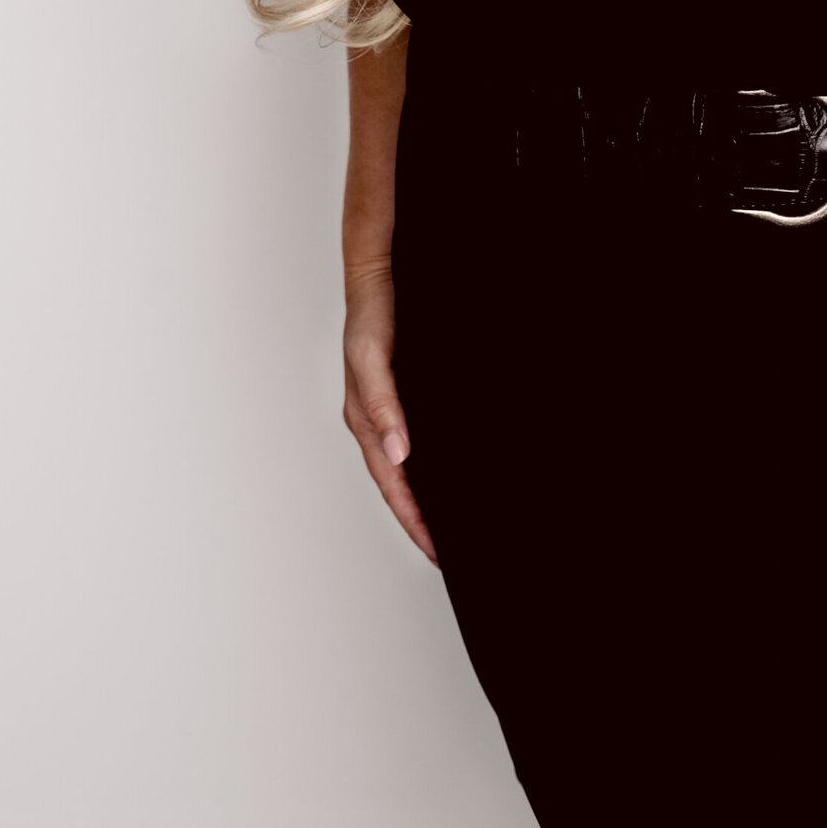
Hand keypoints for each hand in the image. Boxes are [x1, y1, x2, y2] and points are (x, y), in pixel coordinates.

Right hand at [344, 263, 437, 563]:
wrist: (381, 275)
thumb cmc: (372, 315)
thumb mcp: (372, 359)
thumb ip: (383, 405)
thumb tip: (399, 454)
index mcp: (368, 422)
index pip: (394, 485)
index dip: (415, 520)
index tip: (439, 551)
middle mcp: (380, 423)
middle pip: (402, 485)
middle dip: (423, 521)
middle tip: (454, 552)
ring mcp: (393, 411)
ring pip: (412, 468)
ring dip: (430, 497)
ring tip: (459, 524)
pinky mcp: (410, 396)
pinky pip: (423, 441)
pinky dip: (436, 465)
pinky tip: (458, 470)